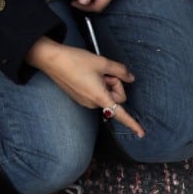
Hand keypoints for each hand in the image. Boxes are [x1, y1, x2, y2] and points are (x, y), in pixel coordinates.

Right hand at [25, 38, 144, 136]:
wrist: (51, 59)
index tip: (142, 134)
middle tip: (104, 72)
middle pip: (116, 98)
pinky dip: (97, 85)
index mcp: (100, 97)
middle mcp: (93, 104)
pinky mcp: (80, 98)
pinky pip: (97, 94)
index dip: (133, 124)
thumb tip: (131, 78)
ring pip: (106, 95)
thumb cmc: (75, 60)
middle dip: (115, 85)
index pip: (121, 113)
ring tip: (92, 72)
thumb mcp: (102, 62)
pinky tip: (87, 75)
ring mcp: (85, 102)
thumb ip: (121, 71)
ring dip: (105, 84)